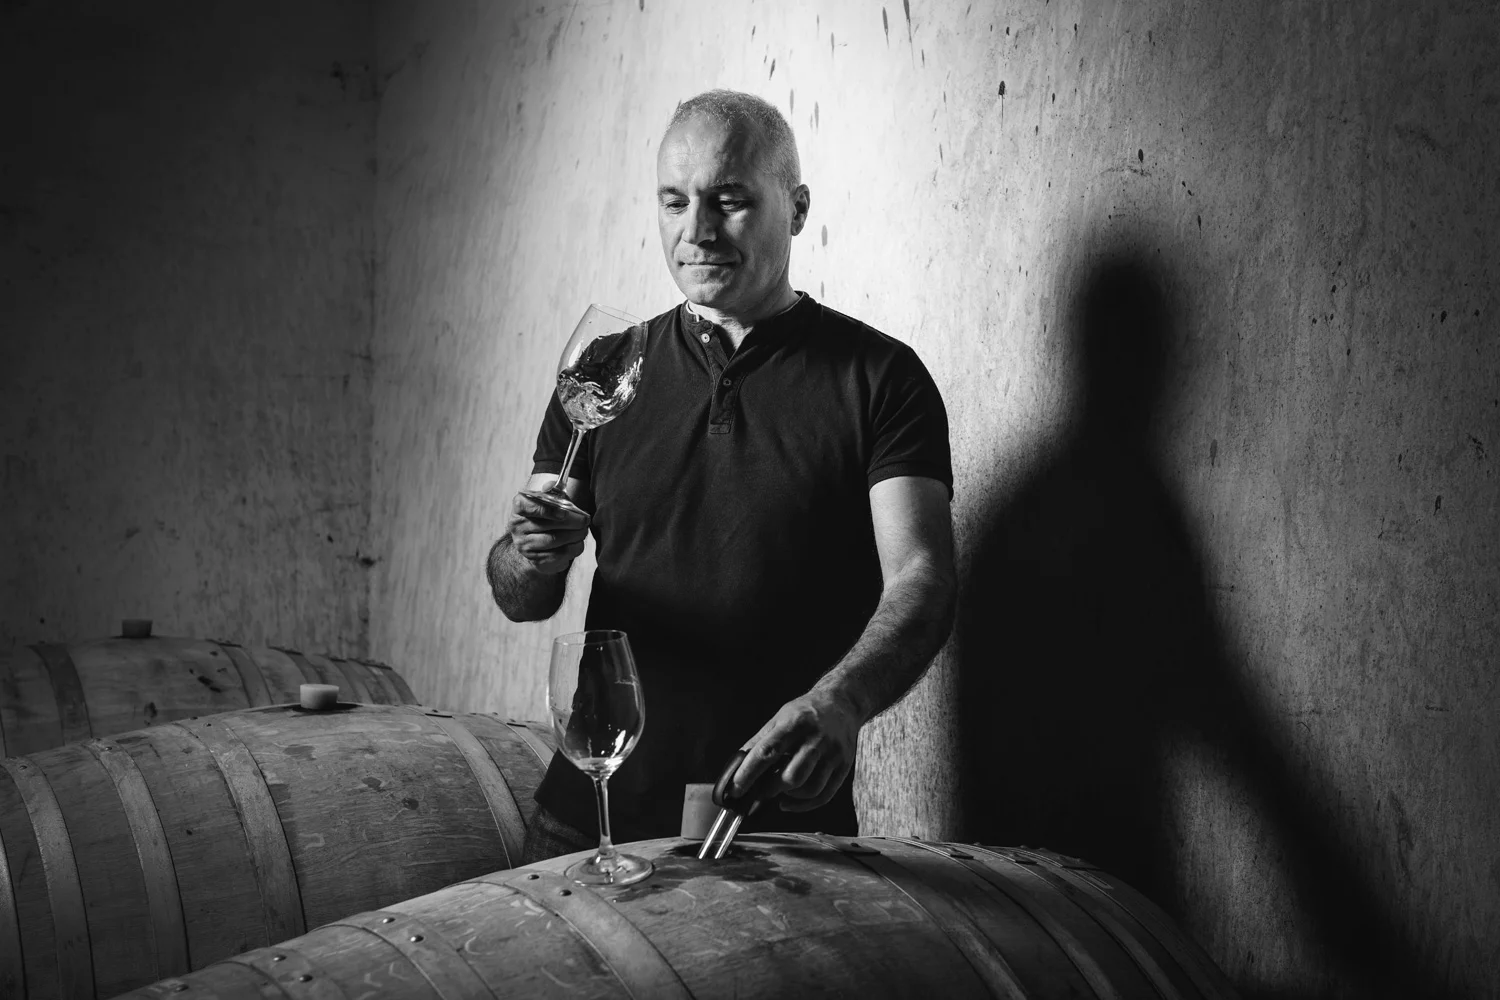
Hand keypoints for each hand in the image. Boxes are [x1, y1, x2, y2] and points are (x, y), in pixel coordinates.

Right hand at [507, 490, 589, 574]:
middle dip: (571, 522)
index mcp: (520, 506)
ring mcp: (524, 545)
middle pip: (547, 525)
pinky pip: (557, 556)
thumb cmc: (548, 516)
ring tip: (583, 531)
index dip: (548, 510)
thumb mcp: (550, 500)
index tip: (565, 512)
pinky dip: (572, 549)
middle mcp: (517, 526)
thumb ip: (552, 492)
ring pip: (553, 541)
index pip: (530, 506)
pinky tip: (578, 543)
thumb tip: (550, 485)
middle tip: (585, 520)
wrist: (538, 542)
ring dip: (574, 536)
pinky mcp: (535, 560)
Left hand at [731, 689, 861, 812]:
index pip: (767, 752)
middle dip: (770, 789)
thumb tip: (737, 765)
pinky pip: (824, 795)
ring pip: (810, 788)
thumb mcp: (780, 718)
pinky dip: (804, 805)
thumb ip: (759, 741)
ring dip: (789, 797)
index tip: (735, 789)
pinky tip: (791, 800)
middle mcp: (816, 739)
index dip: (749, 773)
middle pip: (791, 776)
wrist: (842, 702)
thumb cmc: (806, 712)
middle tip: (759, 791)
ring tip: (779, 792)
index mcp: (795, 724)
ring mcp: (833, 754)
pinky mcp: (844, 766)